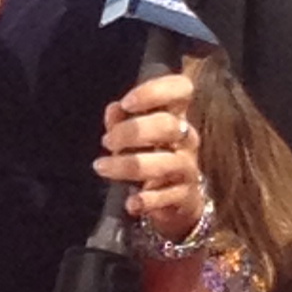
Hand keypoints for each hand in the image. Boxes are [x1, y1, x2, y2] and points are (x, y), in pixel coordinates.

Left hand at [98, 67, 201, 234]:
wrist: (177, 201)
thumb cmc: (153, 158)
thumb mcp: (135, 137)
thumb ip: (122, 121)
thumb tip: (114, 109)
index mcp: (176, 116)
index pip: (181, 90)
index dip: (155, 91)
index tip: (127, 103)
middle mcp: (187, 139)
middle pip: (168, 125)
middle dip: (133, 131)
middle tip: (107, 141)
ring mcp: (188, 168)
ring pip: (164, 162)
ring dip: (128, 164)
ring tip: (103, 166)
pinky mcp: (185, 196)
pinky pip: (167, 197)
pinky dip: (147, 200)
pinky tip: (131, 202)